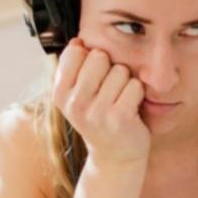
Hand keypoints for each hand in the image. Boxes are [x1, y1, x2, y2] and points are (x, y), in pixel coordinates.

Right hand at [53, 37, 149, 165]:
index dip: (90, 57)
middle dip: (109, 67)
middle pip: (98, 56)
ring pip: (120, 70)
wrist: (115, 156)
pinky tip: (130, 107)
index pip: (74, 52)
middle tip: (109, 89)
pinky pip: (135, 86)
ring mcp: (97, 113)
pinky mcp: (120, 119)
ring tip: (119, 100)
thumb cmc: (99, 118)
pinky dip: (137, 94)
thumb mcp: (77, 95)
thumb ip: (74, 67)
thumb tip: (78, 41)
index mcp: (60, 93)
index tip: (93, 76)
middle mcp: (75, 104)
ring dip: (125, 82)